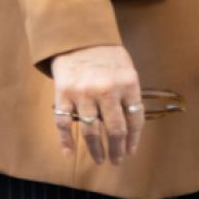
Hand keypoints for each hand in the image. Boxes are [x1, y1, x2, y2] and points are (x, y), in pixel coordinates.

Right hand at [50, 43, 142, 165]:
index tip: (131, 151)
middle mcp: (107, 90)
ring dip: (96, 150)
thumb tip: (132, 125)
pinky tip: (70, 153)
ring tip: (100, 159)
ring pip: (91, 131)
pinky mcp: (63, 95)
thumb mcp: (127, 69)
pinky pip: (63, 124)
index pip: (134, 118)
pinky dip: (66, 141)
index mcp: (128, 83)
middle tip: (117, 161)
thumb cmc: (107, 55)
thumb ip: (129, 94)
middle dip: (117, 149)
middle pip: (114, 129)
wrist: (78, 38)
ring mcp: (83, 94)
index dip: (134, 138)